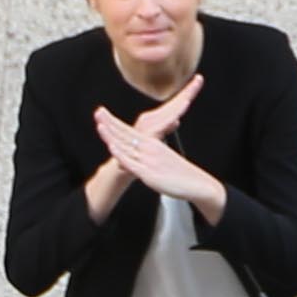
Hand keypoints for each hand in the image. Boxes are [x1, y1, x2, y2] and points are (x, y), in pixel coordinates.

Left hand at [94, 99, 224, 216]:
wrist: (197, 184)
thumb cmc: (181, 175)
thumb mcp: (163, 160)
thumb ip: (152, 155)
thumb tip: (145, 152)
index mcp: (153, 144)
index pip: (129, 131)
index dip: (115, 123)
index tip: (104, 115)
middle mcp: (150, 149)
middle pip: (126, 134)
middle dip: (110, 123)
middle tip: (98, 112)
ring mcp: (148, 160)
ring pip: (126, 146)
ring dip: (112, 135)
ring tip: (100, 125)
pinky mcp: (149, 173)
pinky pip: (131, 162)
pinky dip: (120, 154)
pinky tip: (112, 147)